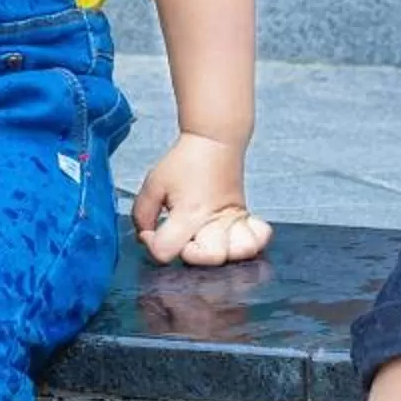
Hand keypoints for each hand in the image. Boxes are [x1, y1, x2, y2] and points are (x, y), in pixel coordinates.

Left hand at [132, 132, 270, 266]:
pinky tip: (230, 240)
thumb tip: (147, 237)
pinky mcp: (244, 220)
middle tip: (180, 237)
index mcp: (190, 213)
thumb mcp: (152, 185)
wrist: (214, 142)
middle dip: (190, 255)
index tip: (151, 232)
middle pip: (209, 259)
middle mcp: (215, 222)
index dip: (152, 245)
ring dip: (223, 254)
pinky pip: (258, 241)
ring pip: (240, 254)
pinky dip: (247, 245)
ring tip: (207, 241)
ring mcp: (234, 222)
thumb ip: (142, 215)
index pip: (166, 251)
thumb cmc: (184, 162)